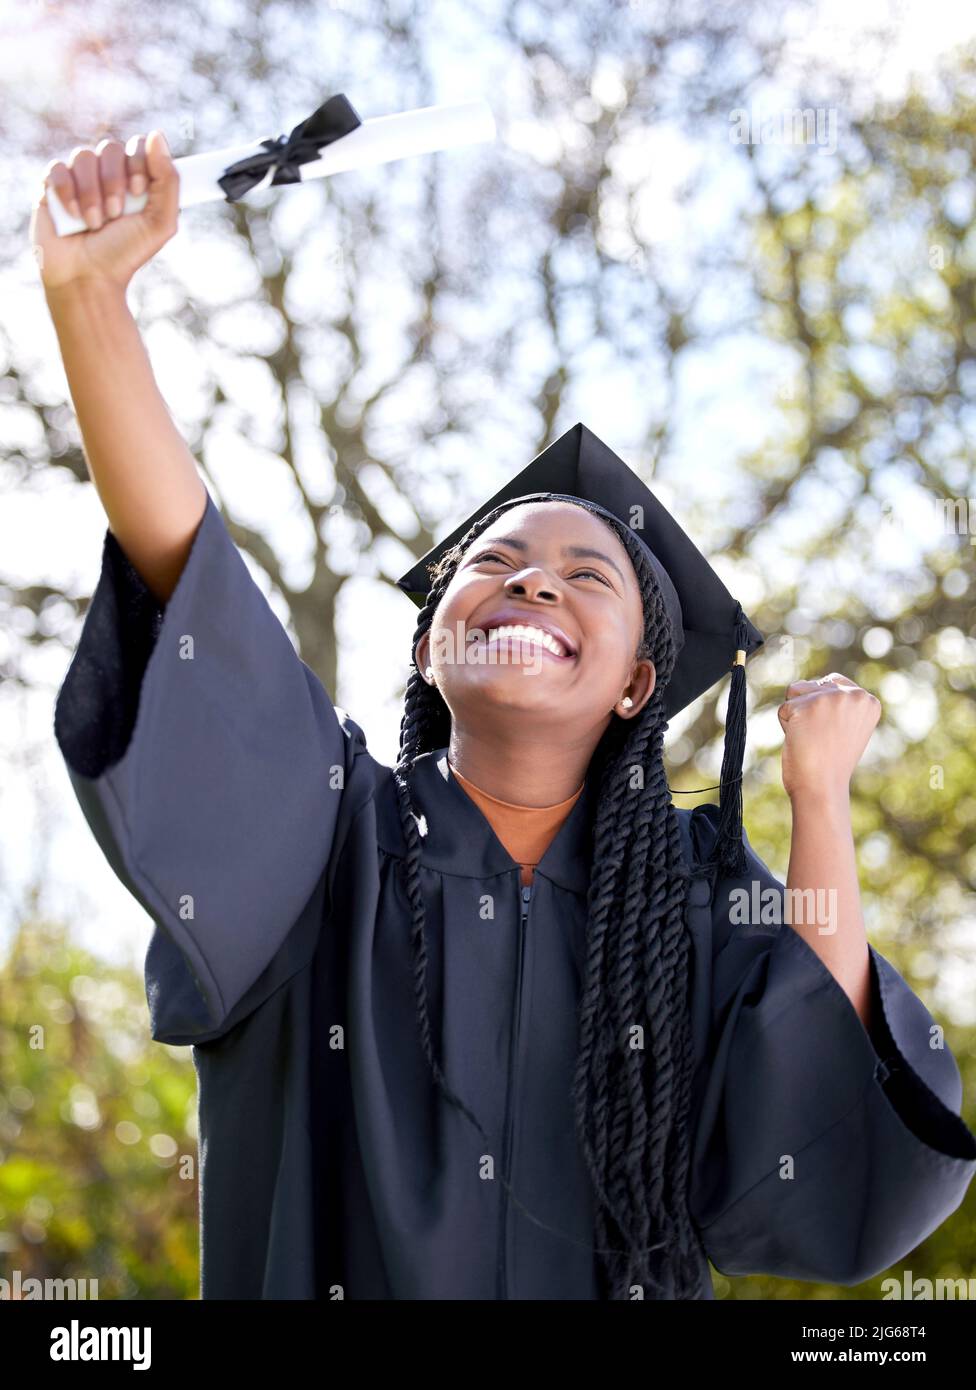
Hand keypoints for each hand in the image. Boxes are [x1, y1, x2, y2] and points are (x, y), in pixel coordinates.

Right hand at [29, 131, 178, 295]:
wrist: (88, 278)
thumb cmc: (124, 254)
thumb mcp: (160, 223)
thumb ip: (168, 181)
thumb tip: (157, 135)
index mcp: (135, 180)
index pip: (139, 147)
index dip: (139, 163)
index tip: (138, 192)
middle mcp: (108, 174)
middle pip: (111, 147)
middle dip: (115, 182)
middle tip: (116, 214)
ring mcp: (79, 178)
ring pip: (84, 156)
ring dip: (92, 193)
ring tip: (94, 223)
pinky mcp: (52, 185)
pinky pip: (58, 168)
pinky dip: (68, 193)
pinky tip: (74, 217)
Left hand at [778, 672, 880, 800]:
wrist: (823, 787)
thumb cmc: (832, 762)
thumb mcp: (848, 727)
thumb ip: (839, 704)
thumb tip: (810, 683)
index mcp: (869, 700)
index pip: (831, 683)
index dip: (822, 708)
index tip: (831, 732)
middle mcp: (853, 694)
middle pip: (811, 686)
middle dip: (808, 710)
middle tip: (821, 738)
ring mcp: (830, 698)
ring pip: (795, 693)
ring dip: (796, 715)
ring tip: (811, 738)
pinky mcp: (805, 707)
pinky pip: (784, 709)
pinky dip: (786, 726)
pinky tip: (801, 741)